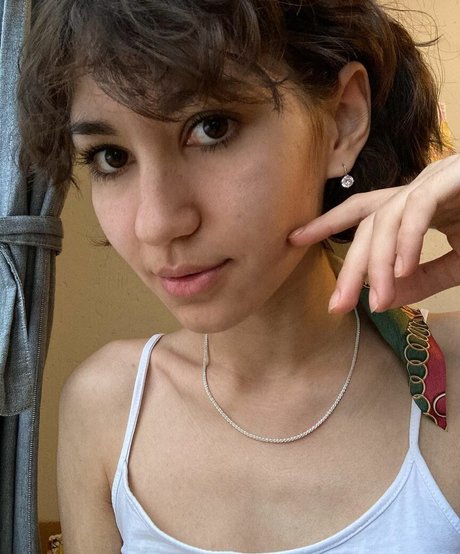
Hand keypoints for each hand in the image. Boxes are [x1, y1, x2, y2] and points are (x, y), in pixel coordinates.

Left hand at [289, 155, 459, 312]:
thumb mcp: (457, 263)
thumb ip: (423, 279)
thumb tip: (383, 299)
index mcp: (415, 207)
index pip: (363, 212)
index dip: (327, 223)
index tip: (294, 239)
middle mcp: (419, 190)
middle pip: (367, 225)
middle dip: (349, 266)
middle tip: (337, 305)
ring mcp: (435, 181)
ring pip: (385, 219)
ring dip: (378, 264)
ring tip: (378, 301)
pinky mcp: (453, 178)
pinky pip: (418, 208)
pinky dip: (407, 241)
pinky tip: (401, 270)